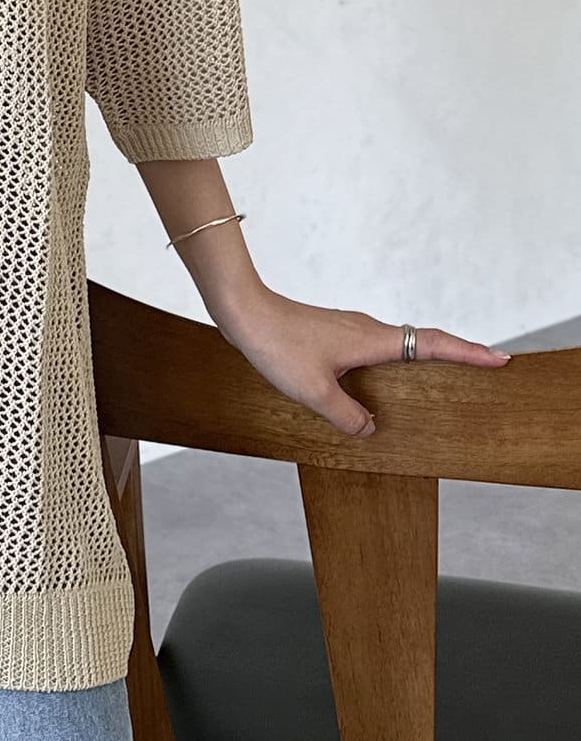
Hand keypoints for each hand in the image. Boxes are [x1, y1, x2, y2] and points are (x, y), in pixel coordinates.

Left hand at [214, 286, 512, 436]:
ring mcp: (350, 331)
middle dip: (456, 355)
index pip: (432, 345)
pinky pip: (373, 351)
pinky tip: (380, 384)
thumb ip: (346, 414)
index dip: (467, 353)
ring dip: (421, 360)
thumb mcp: (313, 391)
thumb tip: (369, 428)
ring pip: (396, 347)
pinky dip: (390, 365)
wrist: (243, 312)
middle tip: (487, 366)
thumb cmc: (277, 345)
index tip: (498, 359)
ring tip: (444, 379)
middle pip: (421, 342)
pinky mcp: (333, 335)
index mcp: (372, 340)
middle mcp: (367, 331)